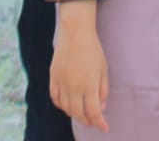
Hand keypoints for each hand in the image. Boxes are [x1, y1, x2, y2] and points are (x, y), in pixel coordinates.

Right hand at [50, 1, 109, 132]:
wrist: (75, 31)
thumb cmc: (93, 48)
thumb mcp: (103, 69)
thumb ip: (103, 90)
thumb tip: (101, 108)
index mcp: (89, 85)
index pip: (94, 113)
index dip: (100, 123)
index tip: (105, 128)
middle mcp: (74, 87)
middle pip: (79, 114)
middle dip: (88, 121)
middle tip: (94, 121)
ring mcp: (62, 83)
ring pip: (66, 108)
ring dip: (75, 114)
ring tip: (82, 113)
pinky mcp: (53, 77)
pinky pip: (55, 98)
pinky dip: (61, 105)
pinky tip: (67, 105)